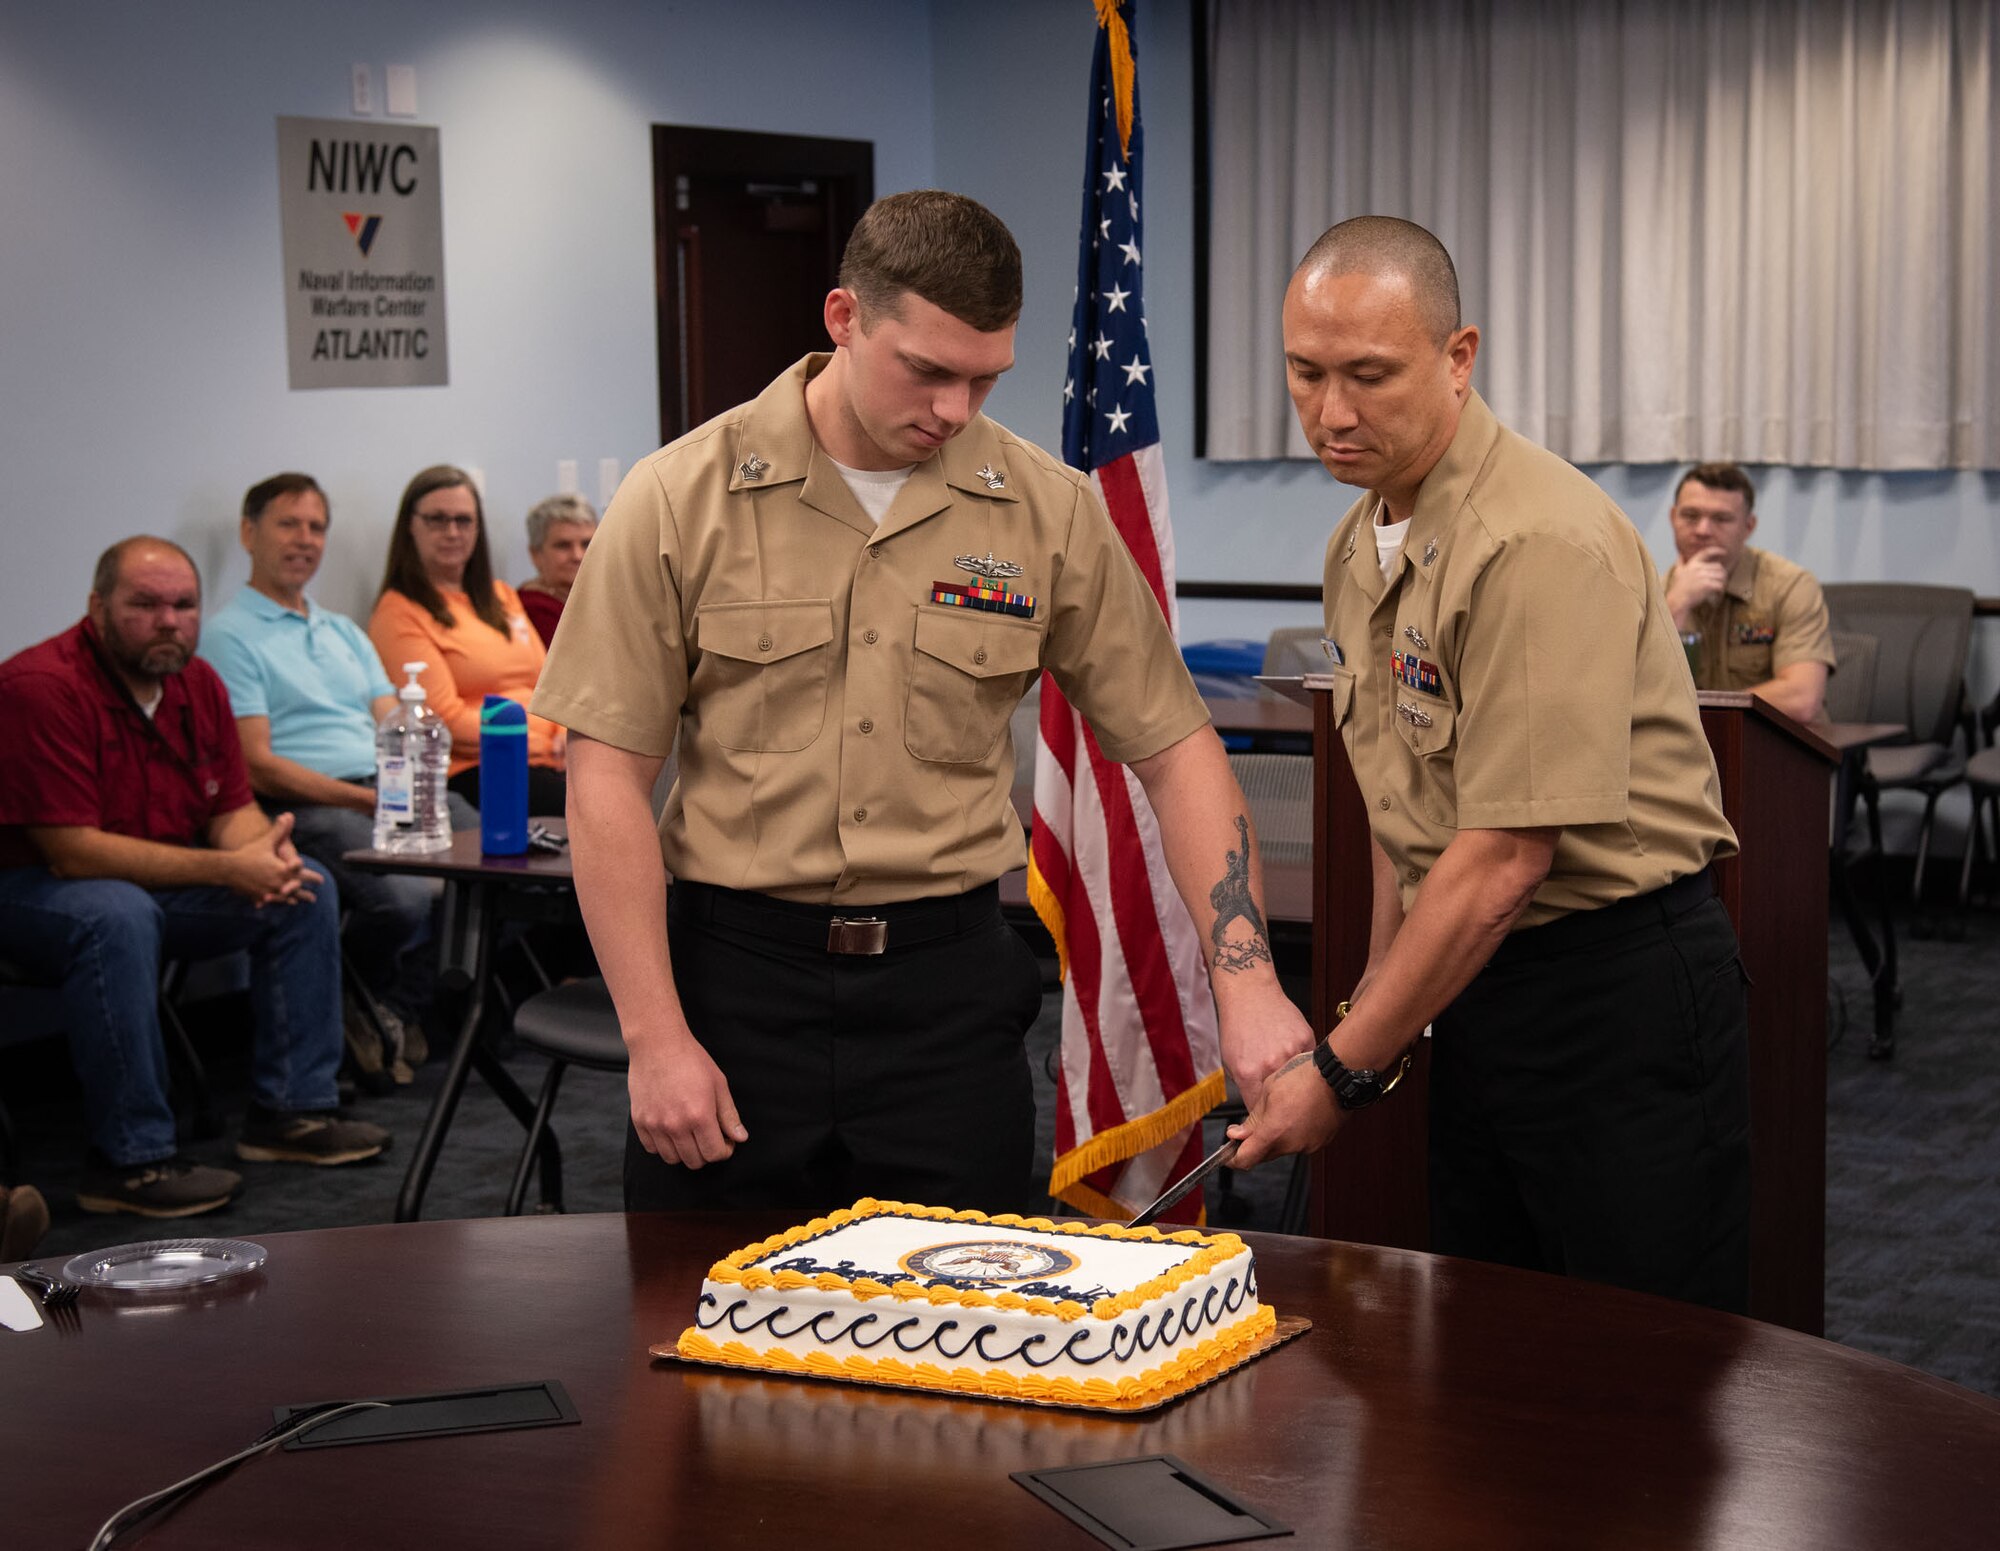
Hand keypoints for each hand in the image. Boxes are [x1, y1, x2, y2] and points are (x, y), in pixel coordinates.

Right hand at [224, 812, 317, 904]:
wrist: (227, 869)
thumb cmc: (248, 854)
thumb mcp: (266, 842)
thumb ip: (279, 830)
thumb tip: (288, 815)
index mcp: (283, 870)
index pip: (303, 875)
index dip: (313, 878)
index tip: (321, 881)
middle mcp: (278, 883)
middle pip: (296, 890)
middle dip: (306, 894)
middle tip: (314, 898)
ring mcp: (268, 892)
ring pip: (285, 898)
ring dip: (293, 900)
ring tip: (299, 902)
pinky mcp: (258, 897)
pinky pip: (270, 901)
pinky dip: (277, 902)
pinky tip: (279, 903)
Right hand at [627, 1031, 747, 1167]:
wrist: (658, 1044)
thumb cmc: (690, 1059)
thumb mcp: (719, 1084)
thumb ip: (729, 1115)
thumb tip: (740, 1137)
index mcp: (699, 1115)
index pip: (714, 1153)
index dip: (725, 1151)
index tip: (726, 1141)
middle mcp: (676, 1124)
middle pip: (694, 1161)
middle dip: (707, 1153)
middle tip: (709, 1137)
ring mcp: (655, 1124)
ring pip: (672, 1159)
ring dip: (685, 1152)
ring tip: (690, 1135)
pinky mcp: (639, 1121)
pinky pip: (652, 1149)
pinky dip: (663, 1146)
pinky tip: (671, 1131)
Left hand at [1216, 981, 1315, 1111]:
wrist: (1251, 994)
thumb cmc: (1237, 1026)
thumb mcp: (1231, 1061)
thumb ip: (1245, 1087)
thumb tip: (1256, 1111)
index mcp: (1249, 1073)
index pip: (1260, 1113)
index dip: (1263, 1122)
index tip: (1266, 1124)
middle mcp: (1272, 1065)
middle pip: (1284, 1101)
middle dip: (1282, 1106)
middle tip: (1280, 1102)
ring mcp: (1292, 1052)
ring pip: (1300, 1082)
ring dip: (1297, 1085)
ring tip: (1290, 1078)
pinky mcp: (1307, 1040)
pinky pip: (1309, 1063)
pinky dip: (1304, 1065)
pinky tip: (1295, 1056)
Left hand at [1226, 1048, 1341, 1167]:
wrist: (1338, 1074)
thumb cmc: (1304, 1076)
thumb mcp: (1268, 1091)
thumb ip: (1252, 1119)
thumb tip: (1238, 1134)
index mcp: (1274, 1133)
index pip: (1246, 1160)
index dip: (1233, 1158)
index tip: (1228, 1153)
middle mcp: (1293, 1145)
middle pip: (1264, 1155)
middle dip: (1255, 1143)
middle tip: (1251, 1126)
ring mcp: (1310, 1145)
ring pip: (1283, 1148)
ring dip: (1276, 1136)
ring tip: (1282, 1109)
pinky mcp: (1322, 1141)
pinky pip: (1301, 1142)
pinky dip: (1294, 1133)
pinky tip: (1296, 1112)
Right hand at [1666, 546, 1729, 626]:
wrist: (1677, 601)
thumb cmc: (1678, 588)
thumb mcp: (1677, 573)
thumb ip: (1679, 562)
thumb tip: (1680, 555)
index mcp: (1692, 564)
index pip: (1706, 552)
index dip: (1716, 550)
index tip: (1724, 552)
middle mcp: (1698, 568)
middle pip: (1718, 567)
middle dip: (1721, 574)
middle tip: (1719, 582)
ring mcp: (1702, 576)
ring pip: (1722, 576)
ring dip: (1722, 582)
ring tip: (1718, 588)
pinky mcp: (1706, 585)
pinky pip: (1720, 585)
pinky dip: (1720, 591)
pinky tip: (1717, 594)